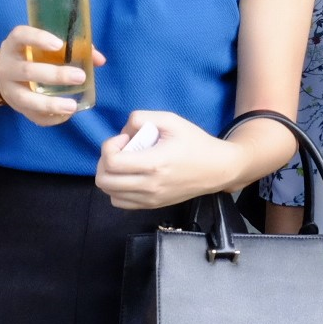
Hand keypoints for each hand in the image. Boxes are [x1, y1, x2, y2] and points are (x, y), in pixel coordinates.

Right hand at [0, 24, 106, 127]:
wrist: (6, 76)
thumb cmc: (32, 56)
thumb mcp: (44, 47)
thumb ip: (72, 48)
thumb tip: (99, 60)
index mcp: (14, 45)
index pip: (20, 36)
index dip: (38, 38)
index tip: (59, 44)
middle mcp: (7, 66)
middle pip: (27, 71)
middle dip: (55, 75)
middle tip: (80, 77)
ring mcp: (8, 89)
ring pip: (26, 98)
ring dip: (50, 104)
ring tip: (72, 106)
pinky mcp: (15, 107)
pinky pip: (31, 115)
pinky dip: (49, 117)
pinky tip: (65, 115)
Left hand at [96, 111, 245, 209]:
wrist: (217, 169)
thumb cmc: (195, 142)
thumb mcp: (171, 120)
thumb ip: (142, 117)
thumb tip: (124, 131)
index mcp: (154, 163)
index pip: (112, 162)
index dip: (110, 146)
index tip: (125, 138)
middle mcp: (149, 186)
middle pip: (104, 180)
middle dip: (105, 160)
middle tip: (120, 150)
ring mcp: (150, 199)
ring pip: (109, 193)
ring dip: (110, 175)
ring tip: (124, 163)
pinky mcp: (152, 206)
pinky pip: (121, 202)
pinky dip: (117, 189)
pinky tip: (129, 176)